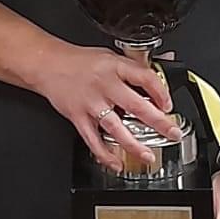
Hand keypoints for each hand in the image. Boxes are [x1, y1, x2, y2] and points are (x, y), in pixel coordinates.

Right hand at [30, 43, 178, 171]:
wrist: (47, 64)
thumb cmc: (79, 61)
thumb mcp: (109, 56)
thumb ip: (132, 67)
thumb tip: (158, 75)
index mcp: (115, 67)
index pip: (145, 78)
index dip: (161, 92)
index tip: (168, 104)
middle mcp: (105, 85)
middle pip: (136, 105)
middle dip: (158, 122)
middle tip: (172, 132)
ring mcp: (91, 103)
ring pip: (116, 127)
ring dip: (134, 144)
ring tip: (147, 155)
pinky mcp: (78, 116)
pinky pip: (93, 139)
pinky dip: (104, 154)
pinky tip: (115, 162)